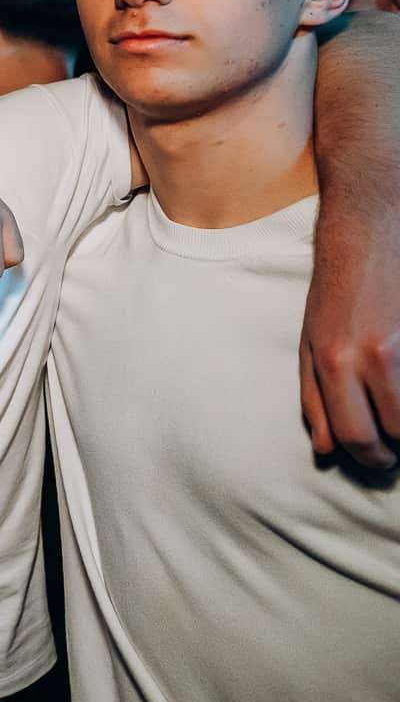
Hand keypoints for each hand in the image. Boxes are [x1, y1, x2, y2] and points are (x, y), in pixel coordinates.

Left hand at [299, 216, 399, 470]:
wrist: (368, 242)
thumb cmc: (335, 296)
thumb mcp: (310, 345)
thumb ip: (315, 399)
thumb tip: (325, 450)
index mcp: (333, 364)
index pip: (354, 437)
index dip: (369, 458)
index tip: (377, 459)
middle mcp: (369, 359)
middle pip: (393, 435)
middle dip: (395, 451)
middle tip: (394, 448)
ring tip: (397, 417)